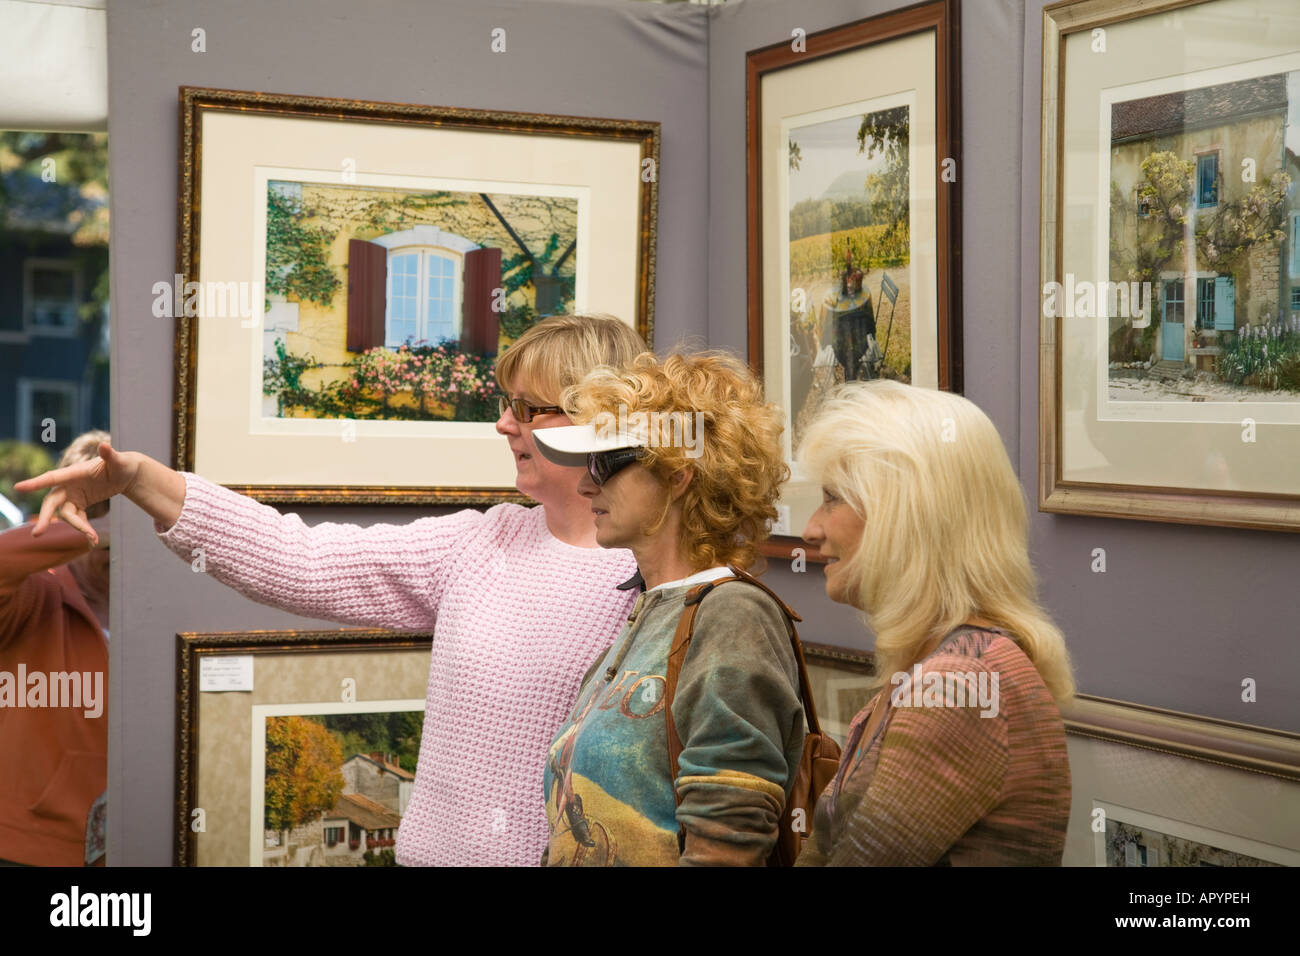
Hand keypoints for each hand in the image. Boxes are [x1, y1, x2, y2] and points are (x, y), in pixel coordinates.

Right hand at [14, 442, 138, 545]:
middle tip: (37, 534)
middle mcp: (69, 484)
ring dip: (78, 527)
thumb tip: (104, 445)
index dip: (36, 483)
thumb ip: (110, 454)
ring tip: (93, 539)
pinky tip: (93, 540)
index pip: (52, 477)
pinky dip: (84, 529)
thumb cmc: (122, 464)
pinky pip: (77, 519)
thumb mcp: (118, 460)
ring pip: (66, 515)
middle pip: (51, 502)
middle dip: (45, 517)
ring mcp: (73, 495)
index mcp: (74, 472)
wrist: (126, 474)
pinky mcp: (79, 503)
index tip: (18, 488)